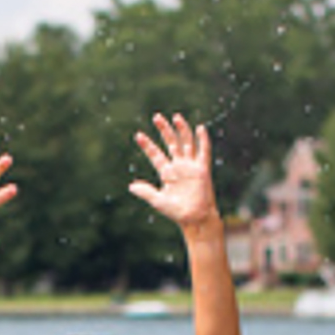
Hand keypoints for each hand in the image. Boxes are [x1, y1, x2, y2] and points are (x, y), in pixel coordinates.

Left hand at [128, 113, 215, 230]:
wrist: (195, 218)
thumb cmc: (176, 212)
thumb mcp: (158, 201)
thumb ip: (146, 192)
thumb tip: (131, 186)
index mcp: (166, 173)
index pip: (155, 154)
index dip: (147, 145)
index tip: (138, 135)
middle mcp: (178, 166)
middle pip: (170, 143)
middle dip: (164, 130)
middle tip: (156, 117)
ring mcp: (190, 166)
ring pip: (186, 143)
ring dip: (181, 130)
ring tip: (175, 117)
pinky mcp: (202, 169)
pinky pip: (203, 152)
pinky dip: (202, 140)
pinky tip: (200, 128)